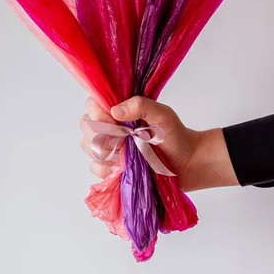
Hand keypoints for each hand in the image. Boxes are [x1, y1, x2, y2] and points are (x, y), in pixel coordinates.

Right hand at [80, 96, 238, 191]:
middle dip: (100, 135)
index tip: (113, 122)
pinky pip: (95, 167)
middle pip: (86, 126)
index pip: (92, 104)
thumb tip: (115, 111)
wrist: (187, 164)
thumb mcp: (163, 115)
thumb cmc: (176, 136)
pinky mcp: (111, 167)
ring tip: (125, 155)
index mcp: (120, 110)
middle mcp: (110, 126)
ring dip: (104, 153)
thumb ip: (141, 105)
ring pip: (87, 147)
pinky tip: (122, 168)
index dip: (97, 113)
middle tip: (122, 141)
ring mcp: (109, 147)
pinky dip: (105, 169)